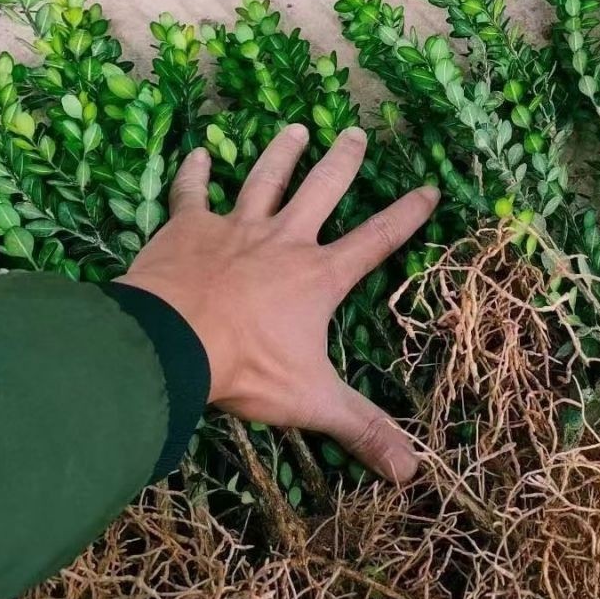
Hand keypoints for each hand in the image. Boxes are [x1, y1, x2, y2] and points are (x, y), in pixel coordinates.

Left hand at [117, 124, 438, 482]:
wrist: (170, 345)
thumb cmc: (246, 368)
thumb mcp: (312, 401)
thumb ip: (363, 430)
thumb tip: (414, 472)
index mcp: (318, 276)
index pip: (376, 240)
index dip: (407, 215)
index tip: (430, 187)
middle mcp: (284, 240)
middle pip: (322, 190)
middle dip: (342, 162)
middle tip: (356, 132)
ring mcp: (235, 228)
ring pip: (264, 179)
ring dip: (280, 153)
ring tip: (294, 127)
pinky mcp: (188, 228)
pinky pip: (191, 194)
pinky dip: (192, 174)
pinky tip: (193, 152)